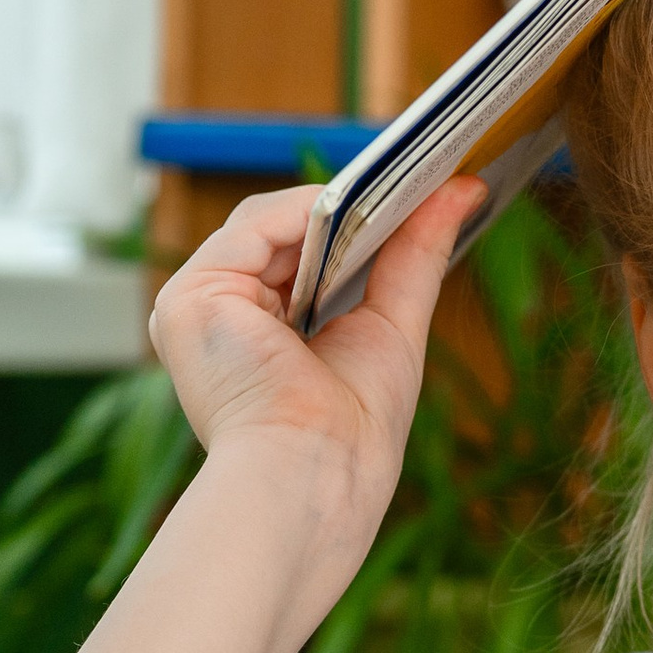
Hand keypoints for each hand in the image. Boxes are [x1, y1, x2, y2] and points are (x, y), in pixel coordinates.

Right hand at [149, 176, 484, 535]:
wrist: (319, 475)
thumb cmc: (353, 430)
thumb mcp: (392, 323)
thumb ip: (416, 253)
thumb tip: (464, 189)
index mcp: (252, 335)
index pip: (298, 255)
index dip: (353, 224)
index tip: (415, 193)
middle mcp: (217, 319)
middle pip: (281, 234)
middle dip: (350, 207)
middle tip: (420, 178)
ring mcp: (196, 306)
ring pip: (268, 223)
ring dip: (334, 206)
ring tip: (398, 190)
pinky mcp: (189, 298)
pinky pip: (254, 227)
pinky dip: (307, 213)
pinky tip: (353, 212)